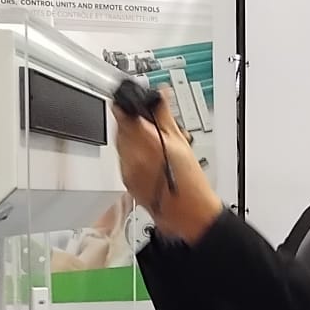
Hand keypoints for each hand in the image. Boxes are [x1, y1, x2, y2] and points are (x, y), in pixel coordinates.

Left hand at [110, 83, 221, 243]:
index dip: (127, 104)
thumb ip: (165, 116)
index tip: (133, 99)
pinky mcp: (125, 179)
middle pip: (119, 127)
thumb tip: (159, 95)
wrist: (188, 213)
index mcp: (145, 143)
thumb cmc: (189, 184)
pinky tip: (146, 154)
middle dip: (129, 119)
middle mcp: (131, 157)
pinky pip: (122, 157)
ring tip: (148, 137)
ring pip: (119, 142)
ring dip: (129, 134)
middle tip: (144, 117)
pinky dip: (130, 151)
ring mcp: (126, 169)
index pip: (124, 114)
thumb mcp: (181, 143)